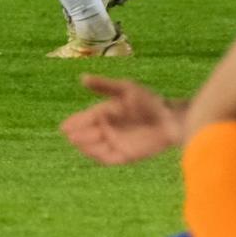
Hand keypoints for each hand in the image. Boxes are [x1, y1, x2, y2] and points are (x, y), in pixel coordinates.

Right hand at [59, 74, 181, 164]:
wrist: (170, 120)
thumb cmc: (149, 101)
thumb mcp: (126, 89)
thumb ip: (104, 85)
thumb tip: (82, 78)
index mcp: (107, 112)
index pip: (87, 118)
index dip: (76, 122)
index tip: (64, 126)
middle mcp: (109, 128)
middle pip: (88, 133)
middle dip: (78, 134)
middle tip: (69, 134)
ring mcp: (116, 142)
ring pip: (94, 146)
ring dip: (85, 145)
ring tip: (76, 141)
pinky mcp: (125, 155)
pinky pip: (106, 158)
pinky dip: (96, 156)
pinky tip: (89, 152)